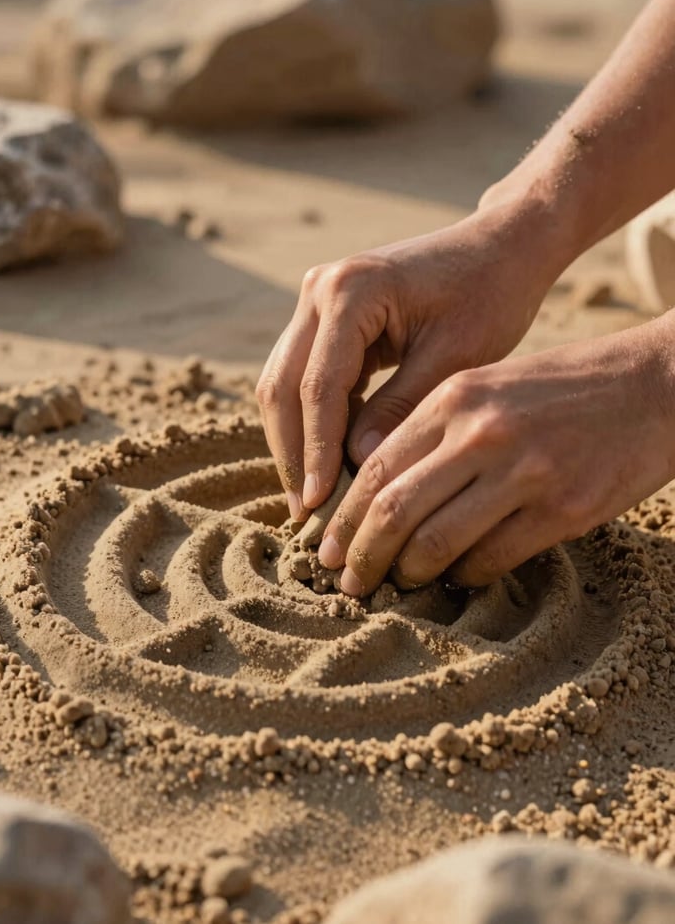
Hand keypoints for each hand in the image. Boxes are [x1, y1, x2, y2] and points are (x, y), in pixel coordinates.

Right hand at [256, 200, 569, 520]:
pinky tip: (327, 463)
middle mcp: (319, 289)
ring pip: (282, 384)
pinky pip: (303, 376)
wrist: (500, 246)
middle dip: (292, 454)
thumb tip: (358, 466)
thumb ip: (401, 409)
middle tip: (304, 514)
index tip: (318, 505)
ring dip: (294, 442)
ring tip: (310, 499)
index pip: (318, 387)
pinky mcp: (324, 316)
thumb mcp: (454, 358)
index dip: (315, 451)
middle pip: (282, 386)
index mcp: (351, 291)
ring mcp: (316, 299)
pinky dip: (312, 421)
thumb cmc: (490, 295)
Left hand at [315, 323, 674, 592]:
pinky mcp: (563, 508)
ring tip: (398, 583)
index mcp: (455, 397)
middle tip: (346, 584)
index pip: (376, 467)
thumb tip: (375, 492)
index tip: (327, 549)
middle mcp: (482, 433)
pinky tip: (458, 577)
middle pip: (393, 509)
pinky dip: (465, 576)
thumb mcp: (488, 386)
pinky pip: (492, 559)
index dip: (344, 517)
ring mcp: (524, 472)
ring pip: (437, 542)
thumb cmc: (560, 389)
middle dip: (360, 556)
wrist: (653, 386)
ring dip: (408, 573)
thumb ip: (432, 430)